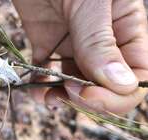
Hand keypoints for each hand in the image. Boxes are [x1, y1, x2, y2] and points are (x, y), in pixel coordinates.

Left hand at [13, 0, 147, 113]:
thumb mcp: (90, 1)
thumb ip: (101, 41)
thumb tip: (122, 84)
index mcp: (125, 31)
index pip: (136, 77)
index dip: (116, 96)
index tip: (88, 93)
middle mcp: (102, 45)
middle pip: (105, 88)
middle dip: (87, 99)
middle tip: (67, 92)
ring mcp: (74, 48)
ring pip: (75, 86)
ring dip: (61, 98)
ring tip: (46, 97)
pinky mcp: (47, 47)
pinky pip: (48, 75)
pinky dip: (41, 86)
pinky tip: (35, 89)